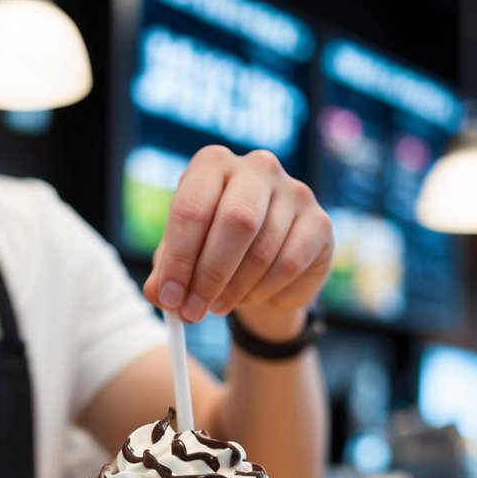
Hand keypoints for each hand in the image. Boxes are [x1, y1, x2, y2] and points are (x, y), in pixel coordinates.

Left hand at [142, 146, 333, 338]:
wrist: (267, 266)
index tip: (170, 298)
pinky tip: (253, 295)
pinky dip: (265, 289)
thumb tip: (158, 293)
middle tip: (194, 312)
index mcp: (213, 165)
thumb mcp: (183, 262)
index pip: (192, 208)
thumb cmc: (215, 253)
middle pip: (234, 222)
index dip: (179, 259)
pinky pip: (289, 264)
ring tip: (221, 305)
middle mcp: (256, 167)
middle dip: (209, 275)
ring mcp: (293, 191)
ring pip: (262, 249)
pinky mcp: (319, 222)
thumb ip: (165, 275)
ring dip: (236, 288)